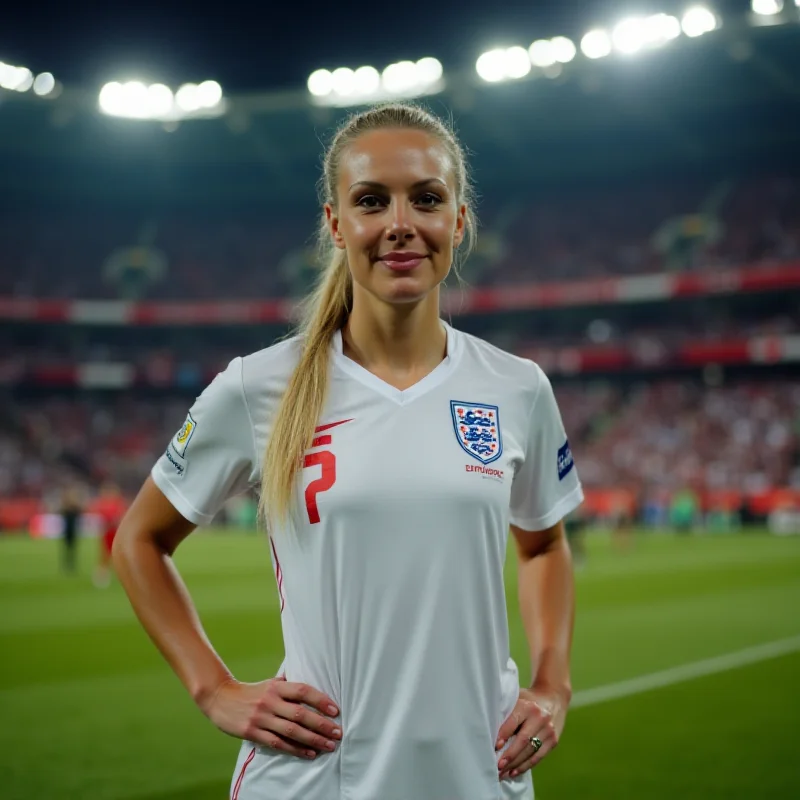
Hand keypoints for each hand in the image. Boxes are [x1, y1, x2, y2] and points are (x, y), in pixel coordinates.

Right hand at [203, 675, 341, 759]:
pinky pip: (278, 743)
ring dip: (312, 739)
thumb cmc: (251, 691)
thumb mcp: (270, 682)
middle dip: (321, 724)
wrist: (221, 699)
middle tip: (338, 732)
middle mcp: (270, 701)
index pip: (302, 691)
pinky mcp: (253, 733)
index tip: (335, 710)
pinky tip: (309, 753)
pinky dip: (295, 749)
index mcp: (276, 687)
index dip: (320, 700)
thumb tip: (310, 684)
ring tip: (328, 745)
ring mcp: (261, 718)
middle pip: (300, 714)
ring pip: (291, 731)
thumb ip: (288, 685)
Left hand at [495, 687, 567, 780]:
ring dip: (515, 765)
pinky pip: (538, 757)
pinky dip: (525, 766)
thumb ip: (506, 713)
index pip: (513, 722)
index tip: (494, 747)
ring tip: (502, 773)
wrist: (552, 697)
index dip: (503, 735)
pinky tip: (514, 772)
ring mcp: (548, 730)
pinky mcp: (553, 741)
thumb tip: (489, 732)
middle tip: (497, 766)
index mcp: (527, 706)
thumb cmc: (527, 699)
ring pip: (530, 752)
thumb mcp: (517, 699)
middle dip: (509, 755)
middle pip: (523, 740)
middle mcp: (540, 718)